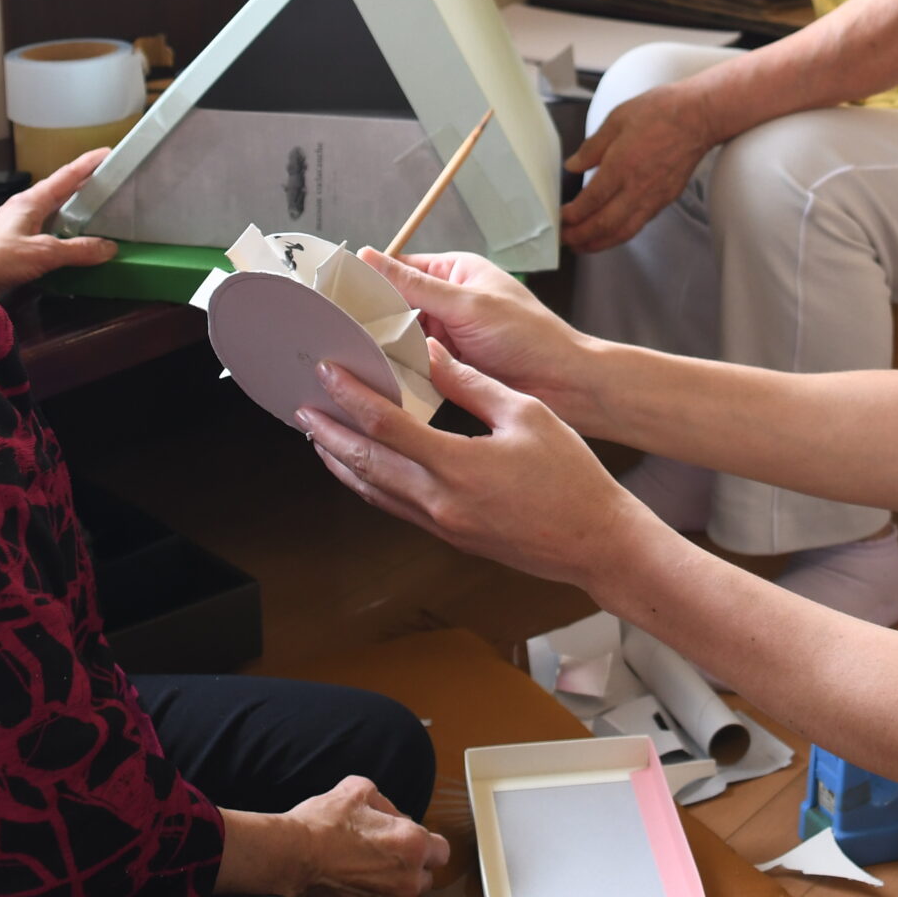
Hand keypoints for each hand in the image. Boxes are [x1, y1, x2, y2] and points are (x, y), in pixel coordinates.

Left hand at [0, 149, 116, 297]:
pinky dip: (67, 236)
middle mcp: (26, 210)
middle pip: (62, 192)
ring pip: (56, 214)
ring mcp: (21, 228)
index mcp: (31, 201)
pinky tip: (77, 247)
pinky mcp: (17, 247)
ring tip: (102, 215)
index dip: (89, 163)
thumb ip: (77, 250)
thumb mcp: (41, 252)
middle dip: (87, 186)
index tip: (109, 153)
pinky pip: (50, 235)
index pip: (66, 176)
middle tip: (114, 184)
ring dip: (78, 213)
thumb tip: (108, 247)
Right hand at [296, 776, 447, 896]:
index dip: (427, 844)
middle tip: (386, 855)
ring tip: (372, 873)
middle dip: (412, 865)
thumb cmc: (323, 823)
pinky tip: (365, 888)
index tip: (412, 842)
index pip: (441, 850)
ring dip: (399, 885)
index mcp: (412, 842)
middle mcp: (408, 877)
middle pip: (427, 874)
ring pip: (409, 896)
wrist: (291, 855)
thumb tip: (394, 817)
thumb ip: (386, 803)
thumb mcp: (359, 790)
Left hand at [303, 339, 654, 590]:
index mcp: (458, 466)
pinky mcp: (450, 536)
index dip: (351, 396)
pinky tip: (364, 469)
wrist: (595, 541)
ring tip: (319, 436)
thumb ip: (471, 385)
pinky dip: (369, 484)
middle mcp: (440, 501)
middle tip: (302, 406)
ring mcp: (442, 524)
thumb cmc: (571, 477)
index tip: (329, 372)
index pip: (386, 426)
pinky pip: (395, 506)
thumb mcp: (525, 414)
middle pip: (364, 464)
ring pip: (374, 491)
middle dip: (328, 433)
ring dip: (341, 461)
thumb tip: (433, 355)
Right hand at [358, 248, 597, 420]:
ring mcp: (449, 336)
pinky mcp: (451, 368)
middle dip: (373, 320)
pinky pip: (414, 367)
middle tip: (339, 333)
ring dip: (386, 349)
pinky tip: (381, 381)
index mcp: (456, 272)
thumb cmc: (531, 336)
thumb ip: (415, 284)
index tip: (334, 292)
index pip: (399, 268)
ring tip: (354, 358)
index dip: (368, 279)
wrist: (567, 385)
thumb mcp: (468, 304)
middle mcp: (449, 302)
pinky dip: (401, 373)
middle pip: (394, 306)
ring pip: (400, 339)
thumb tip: (369, 256)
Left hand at [562, 86, 720, 253]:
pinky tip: (611, 232)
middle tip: (565, 240)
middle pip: (604, 225)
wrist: (700, 117)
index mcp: (621, 166)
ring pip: (623, 231)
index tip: (560, 217)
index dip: (572, 215)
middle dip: (581, 237)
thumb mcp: (617, 119)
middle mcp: (637, 187)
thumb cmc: (662, 111)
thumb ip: (592, 147)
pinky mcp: (666, 199)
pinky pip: (639, 224)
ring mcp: (653, 197)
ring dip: (600, 243)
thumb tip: (573, 164)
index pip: (590, 201)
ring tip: (583, 246)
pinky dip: (620, 234)